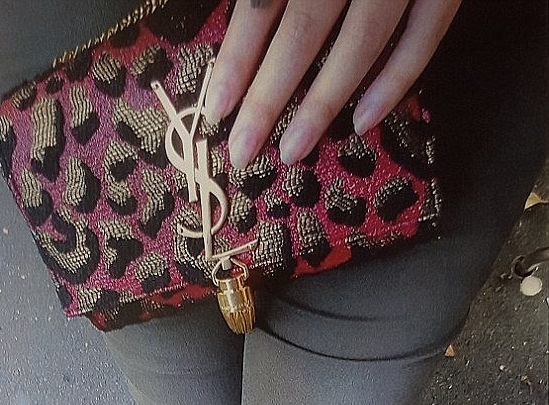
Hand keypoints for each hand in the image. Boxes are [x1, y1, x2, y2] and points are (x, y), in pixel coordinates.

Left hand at [203, 0, 462, 167]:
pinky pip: (426, 33)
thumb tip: (234, 11)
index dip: (238, 55)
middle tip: (244, 150)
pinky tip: (364, 122)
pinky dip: (397, 79)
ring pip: (362, 38)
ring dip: (325, 101)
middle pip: (304, 27)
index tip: (218, 107)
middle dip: (270, 95)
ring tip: (293, 149)